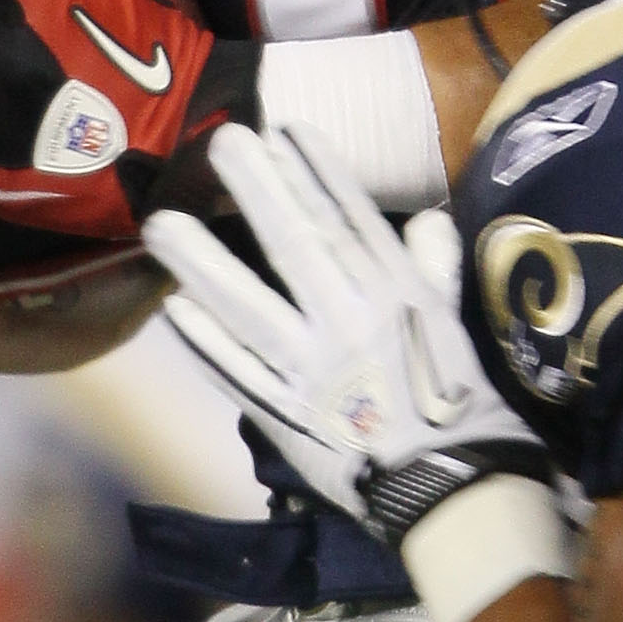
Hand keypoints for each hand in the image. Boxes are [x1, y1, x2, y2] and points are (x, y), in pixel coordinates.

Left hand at [143, 125, 545, 546]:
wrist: (452, 492)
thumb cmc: (460, 405)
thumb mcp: (456, 326)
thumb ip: (436, 266)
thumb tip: (424, 217)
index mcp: (400, 297)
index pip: (353, 221)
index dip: (318, 172)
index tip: (284, 129)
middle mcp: (355, 324)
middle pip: (300, 246)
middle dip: (260, 191)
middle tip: (222, 142)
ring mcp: (316, 371)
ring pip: (252, 308)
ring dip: (204, 265)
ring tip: (162, 225)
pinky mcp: (287, 416)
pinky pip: (238, 374)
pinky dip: (205, 344)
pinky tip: (172, 309)